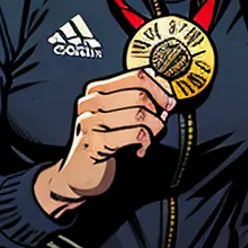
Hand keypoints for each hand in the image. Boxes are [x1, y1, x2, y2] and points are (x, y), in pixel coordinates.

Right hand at [34, 68, 176, 217]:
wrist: (79, 171)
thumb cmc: (101, 140)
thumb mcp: (118, 114)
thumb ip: (136, 96)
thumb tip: (159, 82)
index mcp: (97, 89)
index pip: (135, 77)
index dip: (158, 88)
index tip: (168, 100)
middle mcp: (91, 102)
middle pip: (139, 94)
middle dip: (157, 109)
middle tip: (160, 120)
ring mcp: (90, 122)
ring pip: (138, 114)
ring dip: (153, 126)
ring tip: (151, 135)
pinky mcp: (94, 142)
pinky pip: (133, 134)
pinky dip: (145, 141)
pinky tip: (141, 147)